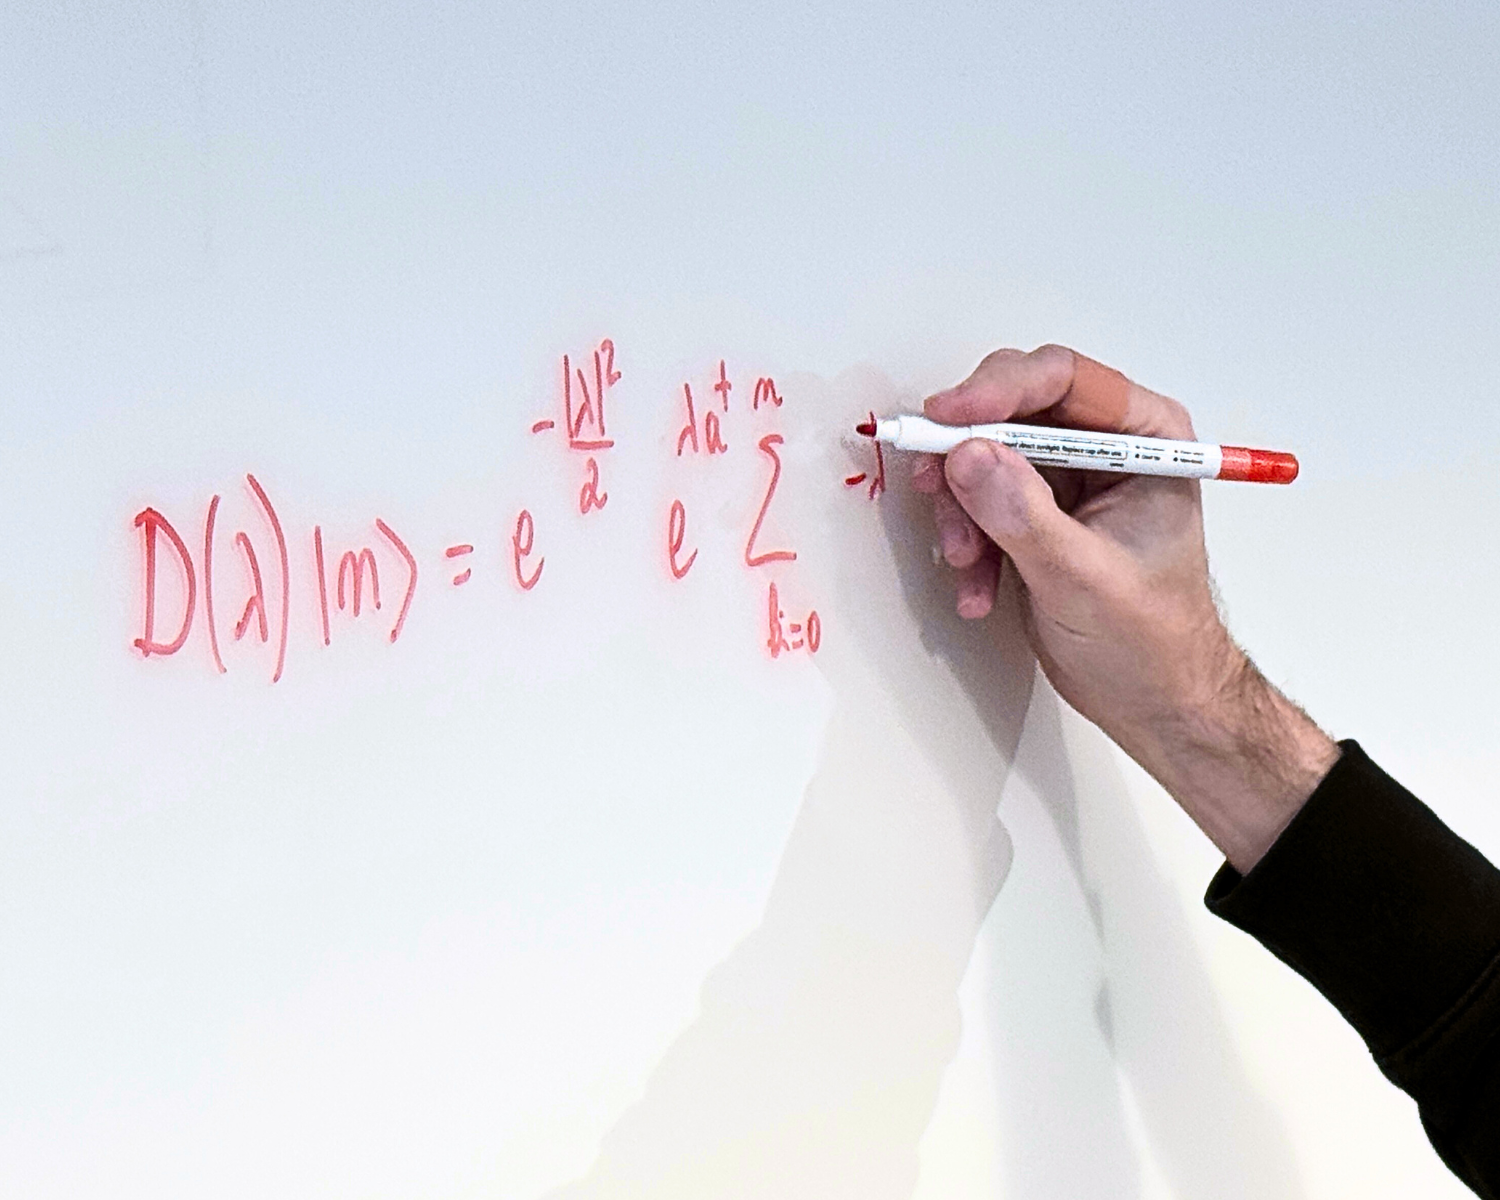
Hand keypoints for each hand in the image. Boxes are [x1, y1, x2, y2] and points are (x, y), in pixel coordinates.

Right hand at [914, 345, 1337, 871]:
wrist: (1153, 701)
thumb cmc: (1153, 642)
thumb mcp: (1085, 577)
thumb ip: (1024, 514)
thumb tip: (968, 456)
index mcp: (1146, 437)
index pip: (1063, 379)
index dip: (998, 390)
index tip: (946, 419)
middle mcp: (1103, 445)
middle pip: (1012, 407)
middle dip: (966, 452)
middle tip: (934, 486)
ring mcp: (1065, 479)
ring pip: (982, 455)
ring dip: (960, 508)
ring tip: (966, 562)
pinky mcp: (1032, 513)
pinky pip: (975, 501)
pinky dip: (965, 541)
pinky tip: (978, 589)